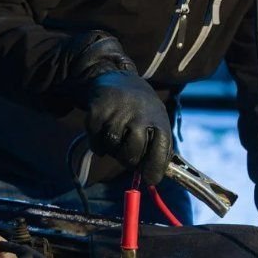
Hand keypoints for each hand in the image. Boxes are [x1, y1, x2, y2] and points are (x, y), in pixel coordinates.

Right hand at [82, 70, 172, 185]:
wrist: (115, 78)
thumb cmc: (140, 108)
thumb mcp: (155, 119)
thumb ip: (157, 146)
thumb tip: (154, 177)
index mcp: (158, 119)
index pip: (160, 151)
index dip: (155, 168)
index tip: (151, 179)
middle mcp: (139, 115)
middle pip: (132, 153)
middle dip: (129, 160)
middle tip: (128, 157)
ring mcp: (117, 113)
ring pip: (112, 147)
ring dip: (112, 150)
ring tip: (117, 139)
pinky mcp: (97, 113)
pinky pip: (96, 142)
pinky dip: (98, 144)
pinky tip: (103, 134)